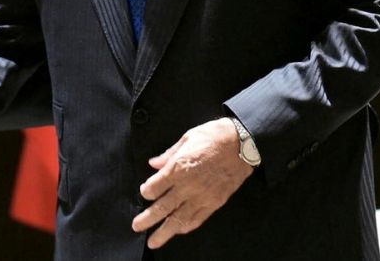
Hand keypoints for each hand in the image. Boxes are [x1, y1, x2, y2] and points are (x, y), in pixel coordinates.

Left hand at [130, 118, 253, 248]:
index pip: (154, 187)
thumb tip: (153, 163)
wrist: (243, 144)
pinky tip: (178, 231)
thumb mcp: (186, 138)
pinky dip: (186, 227)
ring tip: (154, 241)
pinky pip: (198, 219)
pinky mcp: (215, 202)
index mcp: (178, 167)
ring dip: (165, 231)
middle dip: (147, 219)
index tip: (145, 192)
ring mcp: (202, 196)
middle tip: (136, 227)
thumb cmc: (214, 136)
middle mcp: (188, 185)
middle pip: (163, 207)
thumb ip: (168, 154)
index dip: (146, 191)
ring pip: (179, 219)